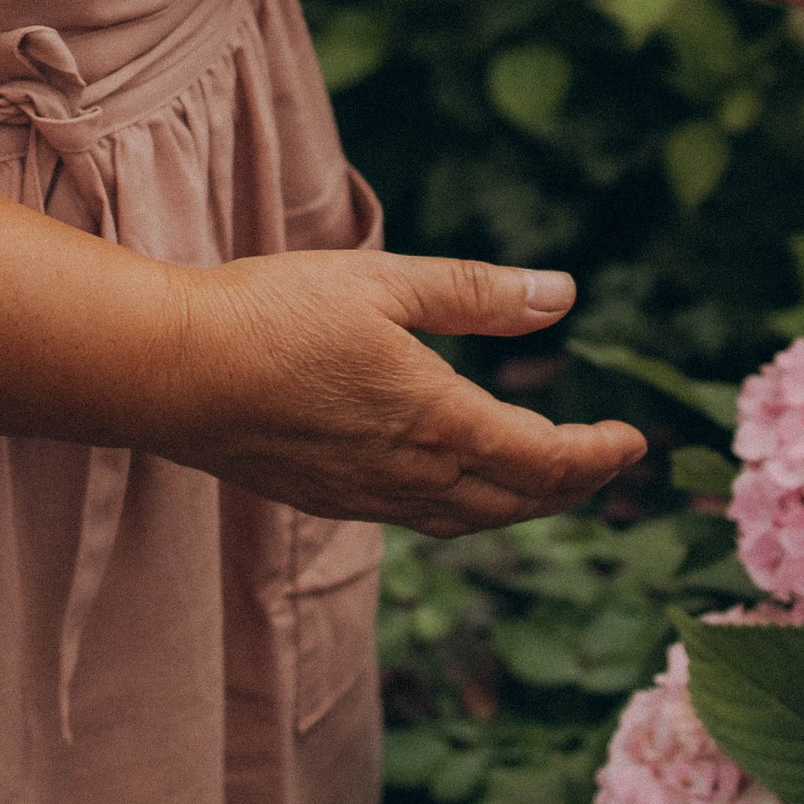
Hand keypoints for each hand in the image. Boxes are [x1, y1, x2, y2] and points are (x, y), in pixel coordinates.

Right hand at [145, 252, 645, 537]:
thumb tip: (564, 295)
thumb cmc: (272, 313)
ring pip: (470, 520)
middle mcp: (411, 474)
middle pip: (518, 502)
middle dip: (573, 486)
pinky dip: (466, 510)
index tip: (633, 441)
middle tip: (607, 463)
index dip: (599, 455)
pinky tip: (458, 488)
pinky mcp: (327, 499)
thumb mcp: (384, 283)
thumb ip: (478, 294)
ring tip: (547, 481)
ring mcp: (367, 496)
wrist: (170, 372)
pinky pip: (421, 520)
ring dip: (522, 505)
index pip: (546, 460)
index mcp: (437, 420)